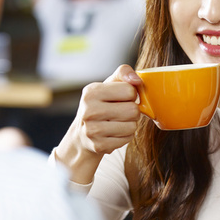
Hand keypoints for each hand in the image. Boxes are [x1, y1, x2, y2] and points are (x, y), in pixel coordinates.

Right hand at [53, 65, 141, 183]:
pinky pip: (128, 139)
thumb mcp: (109, 84)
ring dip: (130, 124)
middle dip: (132, 111)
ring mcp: (92, 130)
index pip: (129, 90)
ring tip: (118, 122)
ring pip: (132, 126)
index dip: (130, 94)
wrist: (82, 134)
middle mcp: (89, 111)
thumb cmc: (101, 104)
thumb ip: (123, 73)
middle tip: (122, 112)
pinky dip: (125, 136)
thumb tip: (136, 79)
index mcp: (91, 92)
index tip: (121, 98)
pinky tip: (114, 133)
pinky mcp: (99, 146)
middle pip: (133, 110)